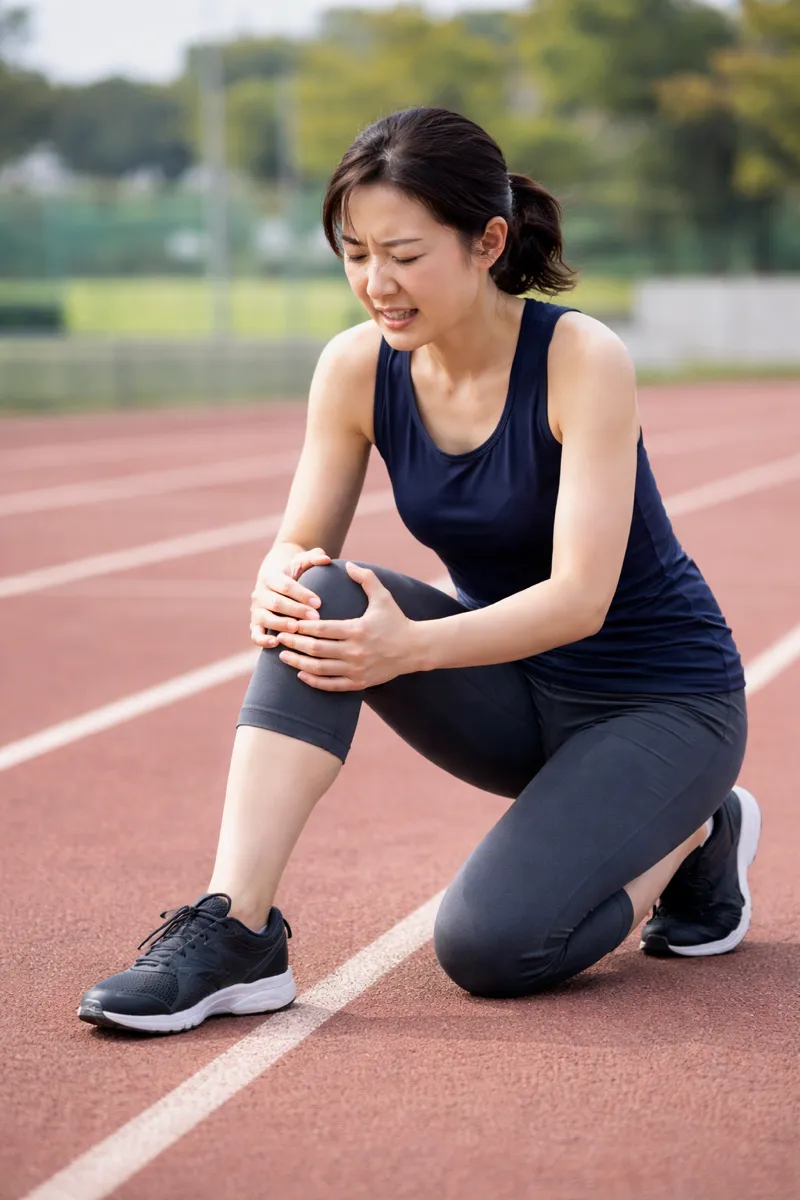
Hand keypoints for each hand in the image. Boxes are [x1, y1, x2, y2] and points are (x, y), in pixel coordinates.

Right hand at [250, 547, 331, 647]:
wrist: (275, 581)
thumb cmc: (294, 573)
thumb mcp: (302, 562)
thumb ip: (314, 558)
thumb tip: (326, 558)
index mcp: (271, 577)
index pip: (286, 586)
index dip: (302, 594)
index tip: (319, 603)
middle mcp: (260, 594)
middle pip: (276, 603)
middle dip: (296, 610)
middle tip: (315, 617)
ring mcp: (256, 610)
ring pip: (264, 618)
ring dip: (280, 624)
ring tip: (296, 628)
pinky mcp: (255, 625)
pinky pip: (255, 635)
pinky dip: (263, 640)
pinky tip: (276, 643)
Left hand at [275, 562, 417, 690]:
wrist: (415, 649)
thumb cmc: (396, 620)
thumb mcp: (383, 596)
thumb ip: (366, 578)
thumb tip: (347, 564)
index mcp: (358, 630)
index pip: (322, 629)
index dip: (302, 626)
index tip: (289, 621)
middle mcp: (355, 652)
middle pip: (316, 649)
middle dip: (294, 643)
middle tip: (279, 637)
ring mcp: (357, 670)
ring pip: (320, 669)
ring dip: (298, 663)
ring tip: (284, 655)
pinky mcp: (359, 683)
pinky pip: (331, 685)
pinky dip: (314, 681)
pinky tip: (301, 674)